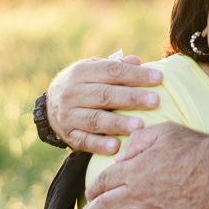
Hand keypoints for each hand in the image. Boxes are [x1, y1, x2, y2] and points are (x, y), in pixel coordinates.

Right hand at [47, 54, 162, 153]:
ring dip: (118, 123)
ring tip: (139, 125)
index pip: (112, 72)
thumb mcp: (95, 69)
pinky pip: (85, 141)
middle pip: (105, 95)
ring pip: (96, 119)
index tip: (159, 78)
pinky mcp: (69, 135)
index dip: (136, 75)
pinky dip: (100, 145)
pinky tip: (116, 147)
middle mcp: (72, 93)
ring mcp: (69, 115)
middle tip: (155, 101)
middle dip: (132, 98)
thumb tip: (137, 61)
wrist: (50, 106)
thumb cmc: (84, 84)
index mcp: (82, 72)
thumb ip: (116, 67)